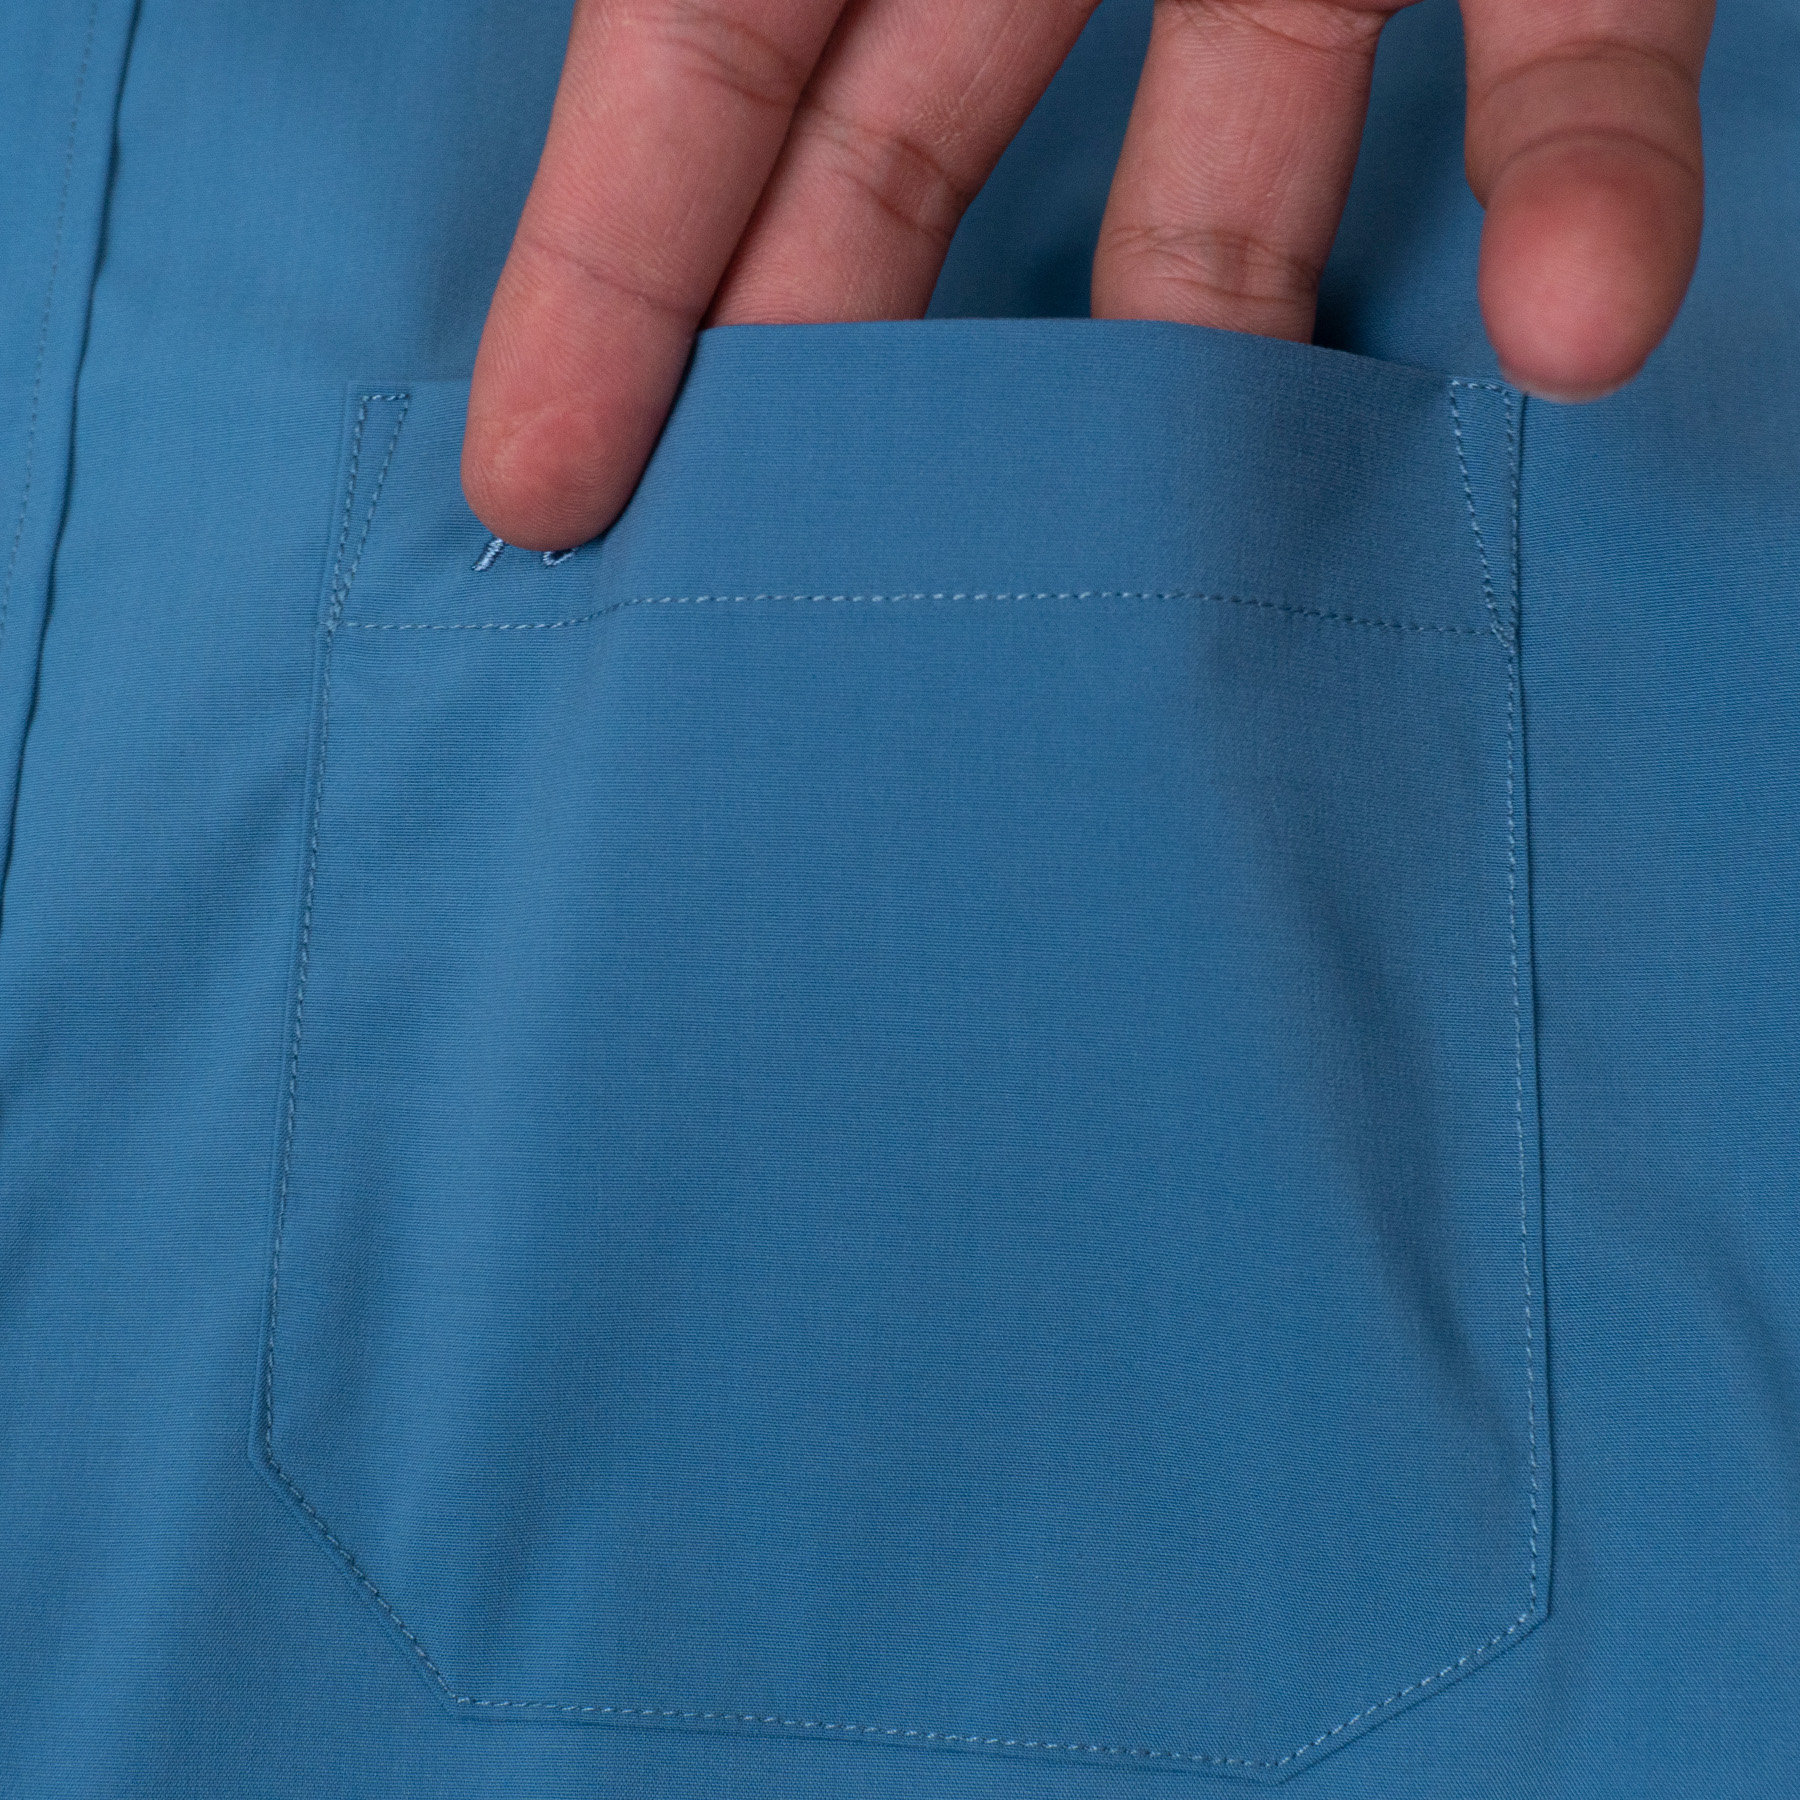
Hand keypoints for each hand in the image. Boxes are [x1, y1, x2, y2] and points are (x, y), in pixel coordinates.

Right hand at [463, 0, 1713, 550]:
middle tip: (812, 635)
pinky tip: (1574, 340)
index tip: (536, 499)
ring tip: (1145, 609)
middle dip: (860, 400)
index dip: (612, 289)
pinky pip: (1561, 22)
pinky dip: (1580, 167)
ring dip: (1207, 374)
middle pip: (918, 180)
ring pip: (1221, 178)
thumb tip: (972, 58)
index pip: (697, 62)